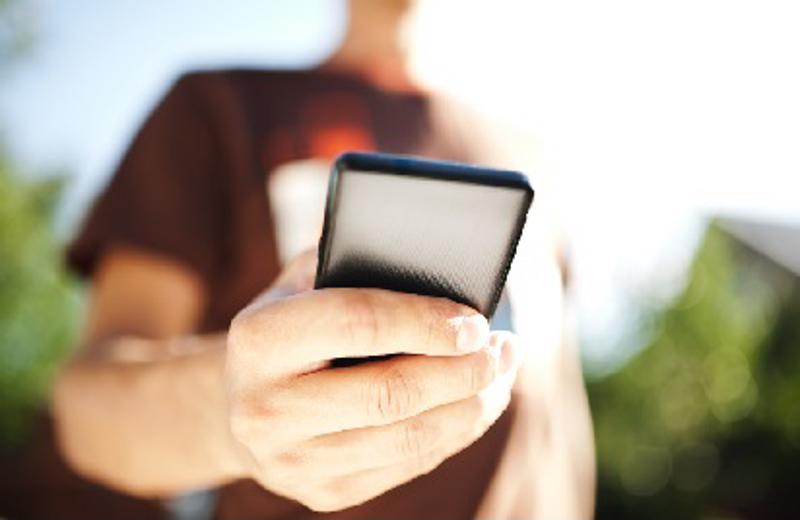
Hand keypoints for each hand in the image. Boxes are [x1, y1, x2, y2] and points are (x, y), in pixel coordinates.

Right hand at [225, 253, 522, 511]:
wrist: (246, 403)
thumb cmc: (294, 326)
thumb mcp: (306, 280)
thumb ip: (355, 258)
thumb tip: (436, 253)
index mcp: (258, 338)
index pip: (357, 323)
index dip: (426, 321)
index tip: (476, 321)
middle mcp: (264, 407)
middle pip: (391, 392)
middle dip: (463, 370)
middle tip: (503, 349)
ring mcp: (292, 460)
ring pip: (409, 438)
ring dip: (472, 407)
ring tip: (501, 376)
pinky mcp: (323, 493)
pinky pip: (408, 465)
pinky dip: (454, 434)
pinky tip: (474, 407)